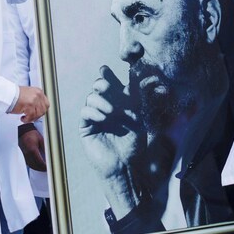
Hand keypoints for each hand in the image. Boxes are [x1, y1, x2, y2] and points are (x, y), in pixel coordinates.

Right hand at [11, 86, 48, 122]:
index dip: (41, 111)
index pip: (46, 104)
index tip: (37, 114)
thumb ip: (35, 100)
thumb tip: (38, 109)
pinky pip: (31, 116)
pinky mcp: (30, 105)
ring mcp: (34, 100)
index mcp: (38, 91)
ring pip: (38, 114)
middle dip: (37, 116)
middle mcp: (38, 95)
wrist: (7, 94)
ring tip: (25, 117)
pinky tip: (22, 118)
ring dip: (31, 118)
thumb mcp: (28, 95)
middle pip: (43, 110)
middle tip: (31, 117)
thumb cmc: (14, 95)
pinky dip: (27, 119)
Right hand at [18, 124, 46, 171]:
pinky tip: (38, 166)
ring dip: (38, 168)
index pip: (40, 162)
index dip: (45, 166)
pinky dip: (34, 166)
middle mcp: (27, 154)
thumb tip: (50, 155)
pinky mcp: (24, 155)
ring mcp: (25, 155)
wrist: (24, 132)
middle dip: (42, 168)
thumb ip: (45, 148)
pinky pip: (29, 163)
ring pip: (32, 165)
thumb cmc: (32, 134)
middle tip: (48, 169)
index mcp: (32, 150)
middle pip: (35, 165)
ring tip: (44, 168)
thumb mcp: (41, 140)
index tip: (49, 167)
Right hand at [79, 65, 143, 216]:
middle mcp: (106, 107)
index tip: (109, 69)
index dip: (109, 74)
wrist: (125, 165)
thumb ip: (140, 98)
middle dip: (103, 83)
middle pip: (99, 86)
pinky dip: (93, 111)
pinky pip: (85, 112)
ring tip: (112, 112)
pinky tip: (103, 117)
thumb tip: (148, 77)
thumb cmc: (134, 144)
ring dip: (101, 100)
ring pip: (91, 97)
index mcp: (119, 103)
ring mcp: (95, 116)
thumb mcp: (140, 117)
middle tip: (110, 88)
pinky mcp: (86, 127)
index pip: (112, 83)